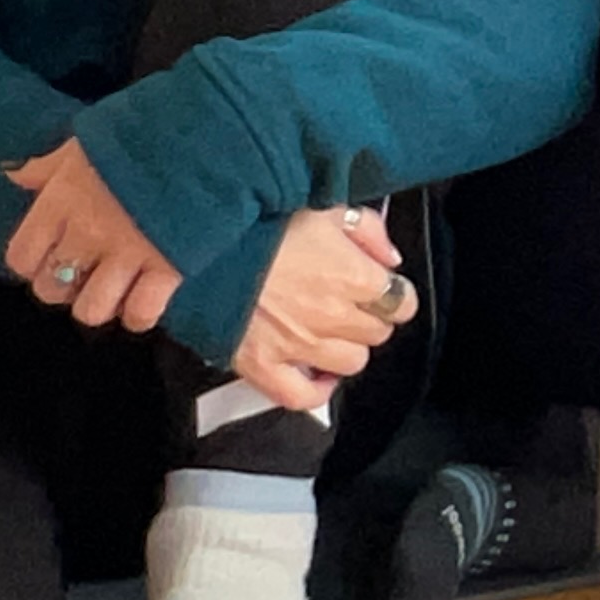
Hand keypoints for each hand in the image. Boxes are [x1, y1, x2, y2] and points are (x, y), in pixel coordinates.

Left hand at [4, 139, 181, 333]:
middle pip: (52, 290)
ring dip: (101, 303)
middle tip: (86, 272)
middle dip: (65, 286)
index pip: (21, 258)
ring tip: (115, 288)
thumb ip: (49, 166)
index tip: (49, 255)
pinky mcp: (168, 267)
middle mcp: (87, 233)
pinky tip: (145, 298)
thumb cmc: (145, 132)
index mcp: (62, 200)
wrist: (210, 131)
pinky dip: (139, 313)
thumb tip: (15, 176)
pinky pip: (140, 313)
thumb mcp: (86, 140)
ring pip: (91, 310)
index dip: (33, 263)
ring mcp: (127, 253)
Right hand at [232, 203, 412, 411]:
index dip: (393, 293)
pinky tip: (317, 375)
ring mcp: (298, 345)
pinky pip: (302, 396)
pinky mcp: (262, 365)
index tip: (381, 288)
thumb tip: (389, 258)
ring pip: (351, 363)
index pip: (401, 302)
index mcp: (351, 274)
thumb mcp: (321, 203)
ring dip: (345, 348)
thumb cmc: (255, 219)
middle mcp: (331, 315)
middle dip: (369, 318)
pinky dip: (316, 390)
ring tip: (329, 331)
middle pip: (377, 332)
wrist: (197, 243)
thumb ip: (366, 230)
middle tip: (350, 304)